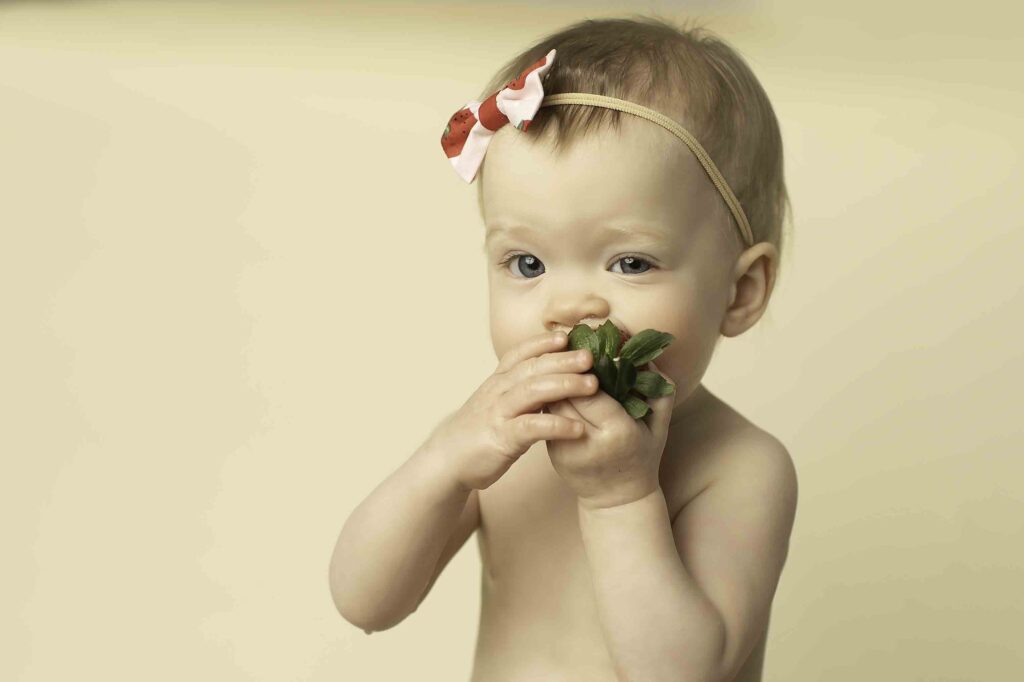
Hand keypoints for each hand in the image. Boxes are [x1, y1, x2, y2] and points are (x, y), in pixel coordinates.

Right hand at [427, 330, 600, 491]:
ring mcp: (498, 413)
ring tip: (593, 386)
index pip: (520, 354)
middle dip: (563, 360)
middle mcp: (497, 392)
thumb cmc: (479, 431)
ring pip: (533, 391)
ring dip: (565, 385)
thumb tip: (550, 378)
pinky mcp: (502, 438)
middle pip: (532, 368)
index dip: (542, 343)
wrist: (447, 460)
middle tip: (590, 357)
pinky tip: (578, 429)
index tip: (566, 335)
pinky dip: (557, 425)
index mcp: (497, 381)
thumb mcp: (496, 403)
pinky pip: (532, 427)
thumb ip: (519, 390)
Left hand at [544, 359, 675, 508]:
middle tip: (566, 350)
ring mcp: (565, 450)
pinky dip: (549, 398)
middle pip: (565, 396)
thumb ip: (660, 391)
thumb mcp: (659, 426)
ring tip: (559, 364)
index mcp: (617, 432)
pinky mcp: (552, 453)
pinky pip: (547, 416)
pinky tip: (552, 385)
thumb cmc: (642, 456)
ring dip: (552, 383)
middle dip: (563, 371)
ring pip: (551, 404)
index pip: (590, 392)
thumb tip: (647, 358)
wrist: (616, 499)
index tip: (586, 353)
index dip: (584, 370)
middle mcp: (588, 442)